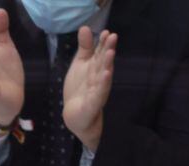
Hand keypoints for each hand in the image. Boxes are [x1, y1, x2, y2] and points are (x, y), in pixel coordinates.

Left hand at [62, 27, 117, 151]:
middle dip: (108, 49)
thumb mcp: (80, 65)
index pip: (100, 54)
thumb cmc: (80, 89)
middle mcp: (99, 78)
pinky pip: (99, 93)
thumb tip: (85, 27)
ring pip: (103, 76)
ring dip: (107, 65)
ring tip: (110, 53)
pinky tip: (106, 75)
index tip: (106, 32)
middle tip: (113, 36)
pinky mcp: (94, 103)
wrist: (75, 116)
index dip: (103, 43)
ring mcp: (98, 90)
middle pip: (104, 62)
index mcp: (96, 68)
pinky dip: (102, 84)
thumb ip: (84, 48)